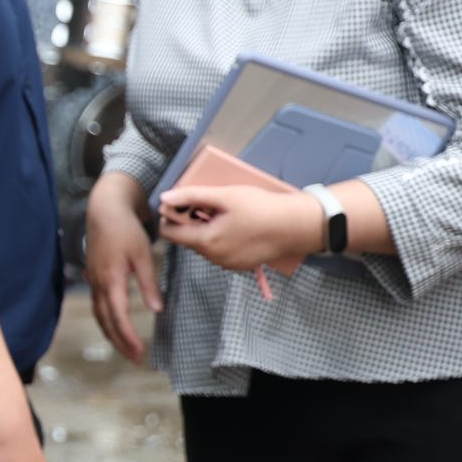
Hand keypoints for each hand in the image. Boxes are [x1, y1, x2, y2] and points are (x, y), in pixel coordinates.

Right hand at [84, 176, 162, 364]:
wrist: (103, 212)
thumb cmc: (126, 231)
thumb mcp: (143, 255)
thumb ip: (149, 283)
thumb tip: (156, 310)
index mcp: (111, 280)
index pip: (118, 316)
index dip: (128, 337)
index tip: (140, 352)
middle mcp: (98, 284)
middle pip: (106, 321)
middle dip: (120, 342)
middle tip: (135, 359)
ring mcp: (93, 281)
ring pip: (100, 315)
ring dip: (112, 334)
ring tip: (125, 349)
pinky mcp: (94, 278)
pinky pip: (98, 306)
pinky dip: (106, 321)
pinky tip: (114, 326)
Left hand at [157, 184, 323, 274]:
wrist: (297, 226)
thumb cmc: (262, 209)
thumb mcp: (225, 196)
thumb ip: (191, 196)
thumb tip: (164, 198)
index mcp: (206, 242)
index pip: (169, 234)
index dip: (171, 217)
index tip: (182, 204)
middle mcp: (214, 258)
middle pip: (188, 238)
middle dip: (193, 221)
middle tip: (212, 206)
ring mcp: (229, 264)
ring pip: (205, 245)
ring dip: (208, 230)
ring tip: (228, 214)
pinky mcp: (241, 265)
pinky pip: (221, 251)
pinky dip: (223, 238)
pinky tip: (238, 226)